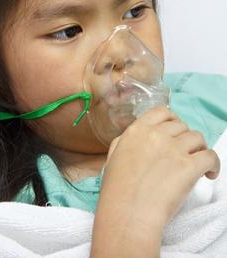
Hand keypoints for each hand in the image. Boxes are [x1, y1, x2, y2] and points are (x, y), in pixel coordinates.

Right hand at [90, 106, 219, 257]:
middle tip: (184, 154)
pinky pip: (211, 156)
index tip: (175, 132)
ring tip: (197, 164)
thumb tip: (138, 138)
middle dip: (184, 138)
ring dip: (199, 149)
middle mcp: (156, 135)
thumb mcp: (113, 156)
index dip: (172, 120)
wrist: (127, 214)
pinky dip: (214, 164)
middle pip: (182, 126)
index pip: (162, 112)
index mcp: (137, 130)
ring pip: (198, 138)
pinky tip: (209, 174)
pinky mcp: (189, 167)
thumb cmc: (116, 191)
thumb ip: (126, 141)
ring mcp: (173, 150)